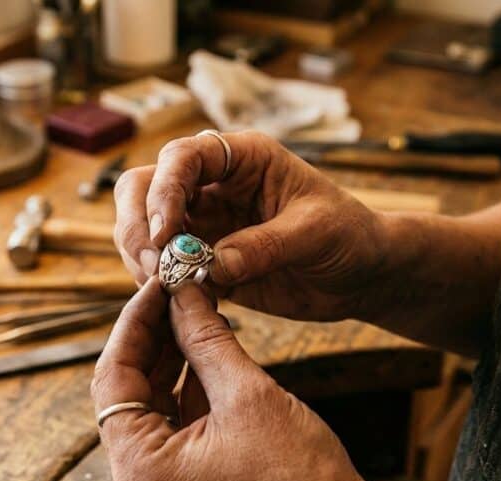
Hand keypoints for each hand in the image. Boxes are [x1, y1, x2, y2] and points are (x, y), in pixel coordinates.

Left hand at [91, 279, 379, 480]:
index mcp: (141, 471)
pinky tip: (204, 354)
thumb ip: (206, 338)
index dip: (134, 324)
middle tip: (176, 294)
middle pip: (126, 395)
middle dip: (152, 340)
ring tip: (193, 315)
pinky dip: (185, 393)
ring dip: (169, 363)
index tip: (157, 287)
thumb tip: (182, 294)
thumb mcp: (248, 395)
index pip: (113, 379)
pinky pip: (170, 431)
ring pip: (149, 410)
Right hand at [113, 131, 387, 320]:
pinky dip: (159, 284)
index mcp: (241, 158)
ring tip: (165, 288)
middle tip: (152, 265)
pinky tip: (176, 303)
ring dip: (143, 257)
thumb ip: (266, 245)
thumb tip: (212, 266)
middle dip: (138, 224)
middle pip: (143, 188)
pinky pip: (164, 268)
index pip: (182, 157)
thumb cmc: (349, 235)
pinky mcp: (202, 261)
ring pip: (144, 228)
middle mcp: (212, 185)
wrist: (362, 274)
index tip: (164, 233)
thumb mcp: (316, 233)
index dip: (163, 190)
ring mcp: (203, 223)